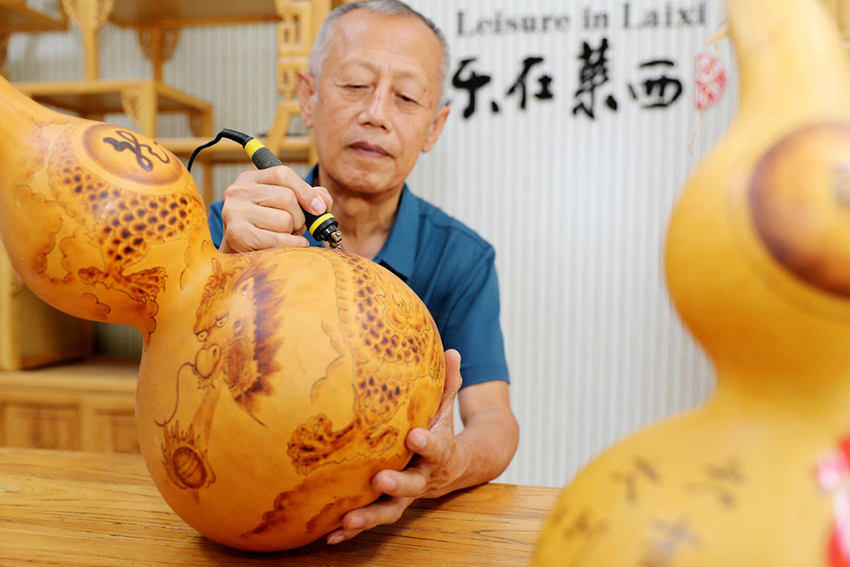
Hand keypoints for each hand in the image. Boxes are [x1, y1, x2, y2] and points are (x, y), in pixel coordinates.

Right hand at [218, 166, 332, 252]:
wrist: (238, 253)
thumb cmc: (265, 227)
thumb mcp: (282, 206)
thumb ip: (306, 197)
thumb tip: (324, 202)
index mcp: (248, 179)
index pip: (283, 174)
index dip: (306, 191)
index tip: (319, 208)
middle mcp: (238, 191)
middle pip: (287, 198)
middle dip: (299, 217)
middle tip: (294, 227)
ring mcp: (234, 212)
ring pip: (285, 220)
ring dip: (292, 233)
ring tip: (282, 236)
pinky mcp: (237, 234)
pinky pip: (280, 240)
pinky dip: (292, 245)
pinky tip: (286, 247)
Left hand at [325, 349, 464, 544]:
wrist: (452, 468)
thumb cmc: (439, 430)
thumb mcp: (445, 408)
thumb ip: (447, 383)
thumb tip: (451, 351)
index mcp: (437, 453)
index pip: (435, 448)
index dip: (426, 444)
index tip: (414, 436)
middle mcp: (422, 478)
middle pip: (412, 486)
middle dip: (396, 485)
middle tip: (380, 480)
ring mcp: (405, 496)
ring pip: (389, 510)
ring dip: (368, 517)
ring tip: (347, 520)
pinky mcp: (387, 505)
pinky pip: (369, 519)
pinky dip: (351, 530)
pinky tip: (329, 536)